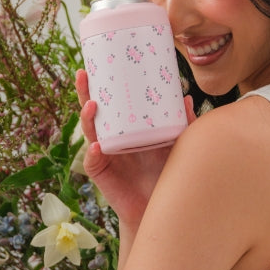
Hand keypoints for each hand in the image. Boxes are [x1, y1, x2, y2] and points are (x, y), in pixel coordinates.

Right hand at [75, 69, 195, 229]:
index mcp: (126, 128)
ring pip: (90, 133)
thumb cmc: (168, 173)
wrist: (164, 207)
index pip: (110, 101)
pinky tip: (98, 146)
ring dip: (87, 118)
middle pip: (93, 112)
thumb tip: (186, 98)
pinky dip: (94, 154)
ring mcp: (105, 156)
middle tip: (83, 74)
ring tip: (91, 106)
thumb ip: (183, 124)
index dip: (101, 83)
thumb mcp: (178, 145)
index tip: (97, 62)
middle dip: (84, 92)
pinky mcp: (102, 175)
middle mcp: (112, 138)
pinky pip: (94, 162)